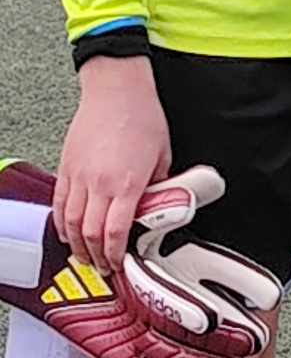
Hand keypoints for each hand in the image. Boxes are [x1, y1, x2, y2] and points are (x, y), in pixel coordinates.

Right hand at [56, 57, 174, 270]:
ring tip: (85, 256)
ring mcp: (79, 176)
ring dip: (77, 245)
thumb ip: (160, 187)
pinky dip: (62, 223)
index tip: (120, 265)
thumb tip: (160, 207)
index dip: (116, 255)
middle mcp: (100, 183)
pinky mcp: (66, 167)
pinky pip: (59, 203)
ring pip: (70, 223)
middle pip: (90, 234)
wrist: (117, 89)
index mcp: (128, 184)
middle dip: (96, 257)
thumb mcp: (164, 157)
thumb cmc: (143, 117)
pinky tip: (68, 232)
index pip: (116, 233)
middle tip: (104, 267)